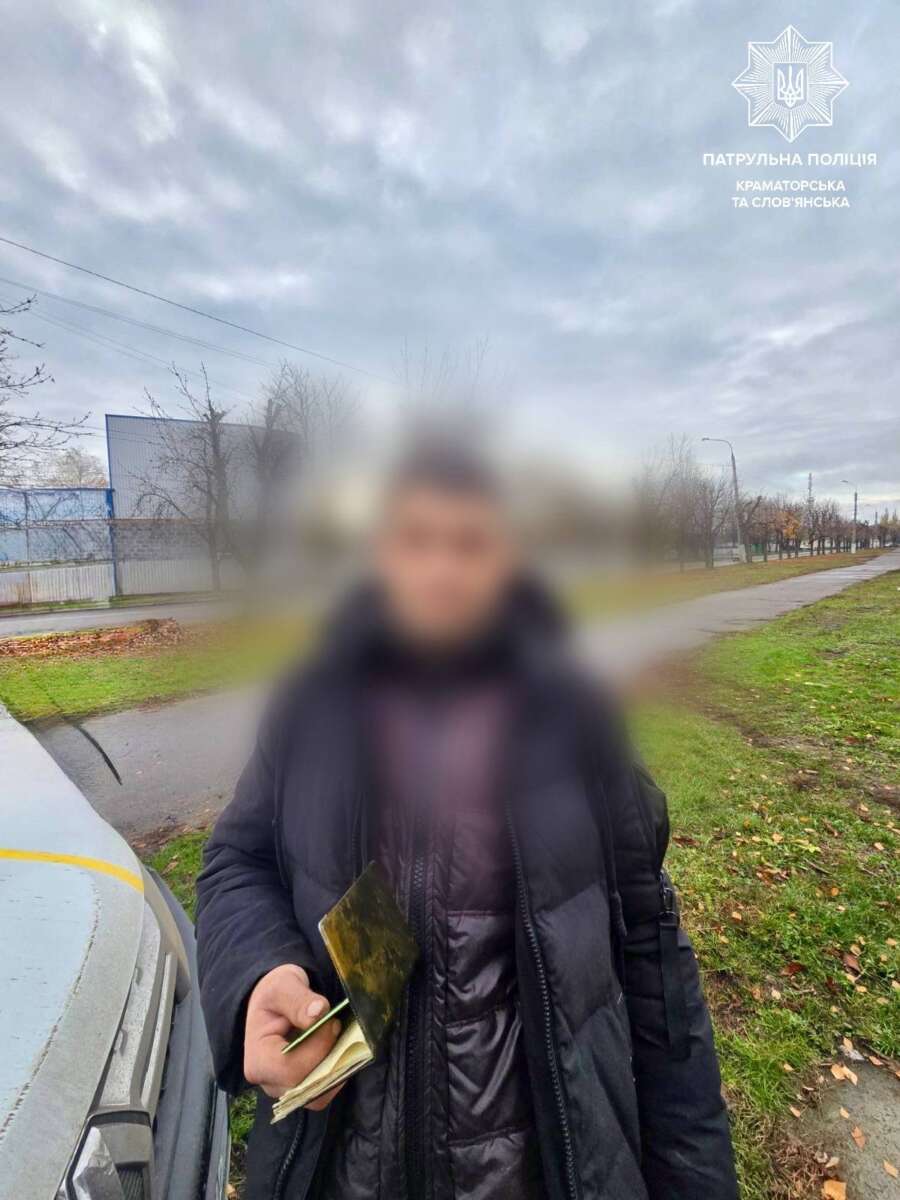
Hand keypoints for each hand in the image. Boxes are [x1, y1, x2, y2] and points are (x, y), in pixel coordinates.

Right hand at [244, 963, 343, 1108]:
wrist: (276, 1005)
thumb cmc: (275, 996)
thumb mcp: (282, 987)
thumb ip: (298, 1000)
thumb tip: (318, 1013)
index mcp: (258, 1061)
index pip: (290, 1069)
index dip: (317, 1049)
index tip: (331, 1022)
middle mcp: (271, 1083)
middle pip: (307, 1087)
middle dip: (330, 1058)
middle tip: (338, 1027)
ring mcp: (288, 1089)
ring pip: (320, 1092)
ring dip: (338, 1066)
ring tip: (340, 1037)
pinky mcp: (305, 1088)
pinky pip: (326, 1089)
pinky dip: (339, 1069)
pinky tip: (340, 1046)